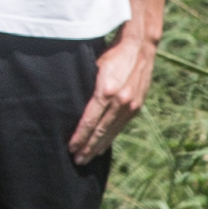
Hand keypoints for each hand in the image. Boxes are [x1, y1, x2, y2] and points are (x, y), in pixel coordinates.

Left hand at [71, 22, 156, 162]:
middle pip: (100, 131)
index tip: (70, 148)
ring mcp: (131, 105)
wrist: (139, 47)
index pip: (89, 121)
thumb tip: (68, 102)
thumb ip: (85, 86)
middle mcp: (120, 101)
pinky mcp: (137, 106)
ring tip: (88, 158)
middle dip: (88, 147)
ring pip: (112, 132)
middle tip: (77, 161)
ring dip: (99, 146)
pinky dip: (111, 137)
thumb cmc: (110, 54)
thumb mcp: (92, 66)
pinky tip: (103, 145)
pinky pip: (121, 126)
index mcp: (105, 91)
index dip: (80, 137)